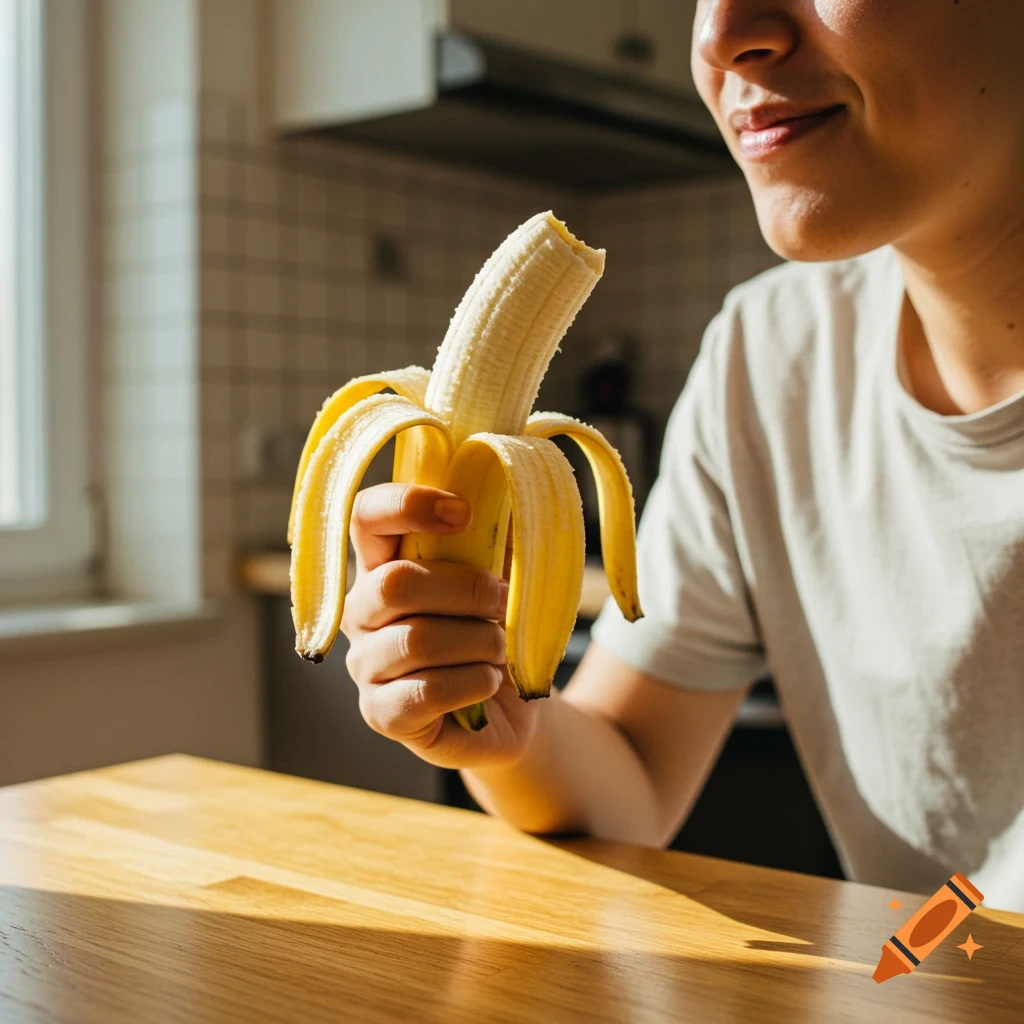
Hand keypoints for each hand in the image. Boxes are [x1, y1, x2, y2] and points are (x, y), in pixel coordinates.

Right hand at [340, 483, 540, 768]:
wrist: (511, 706)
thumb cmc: (496, 629)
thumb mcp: (503, 573)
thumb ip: (496, 532)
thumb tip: (512, 481)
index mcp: (384, 564)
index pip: (366, 517)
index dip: (407, 505)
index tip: (462, 513)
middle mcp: (361, 611)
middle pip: (394, 584)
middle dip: (465, 590)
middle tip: (501, 601)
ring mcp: (366, 665)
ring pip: (416, 640)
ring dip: (478, 641)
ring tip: (499, 647)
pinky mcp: (382, 713)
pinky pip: (425, 692)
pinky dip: (472, 682)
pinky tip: (490, 681)